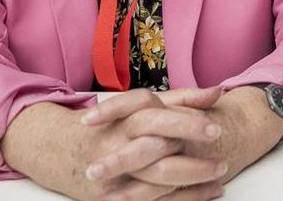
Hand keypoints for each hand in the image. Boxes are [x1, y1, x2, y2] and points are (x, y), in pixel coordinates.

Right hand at [80, 88, 227, 200]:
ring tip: (219, 180)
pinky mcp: (109, 196)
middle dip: (190, 161)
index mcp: (127, 119)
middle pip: (156, 153)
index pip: (157, 117)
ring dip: (189, 184)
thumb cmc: (113, 126)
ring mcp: (110, 174)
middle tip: (222, 164)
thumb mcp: (143, 107)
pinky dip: (180, 199)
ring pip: (153, 183)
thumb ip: (182, 98)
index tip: (216, 129)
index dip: (187, 123)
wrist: (59, 150)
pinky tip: (205, 194)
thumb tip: (218, 92)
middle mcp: (117, 145)